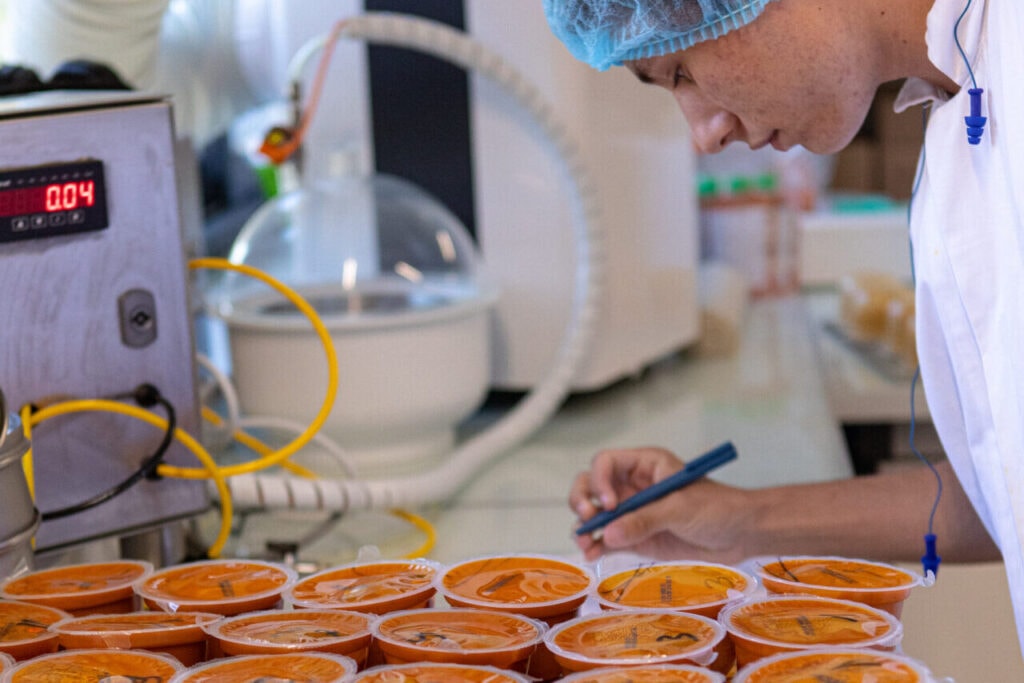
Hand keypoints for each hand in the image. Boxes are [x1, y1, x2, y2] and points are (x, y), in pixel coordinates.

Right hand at [569, 446, 755, 562]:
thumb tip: (608, 533)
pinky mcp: (636, 537)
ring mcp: (632, 512)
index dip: (600, 480)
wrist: (741, 534)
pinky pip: (607, 539)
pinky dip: (596, 546)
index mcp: (644, 465)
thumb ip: (645, 519)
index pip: (606, 462)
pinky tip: (591, 554)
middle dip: (583, 500)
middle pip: (592, 485)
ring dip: (585, 526)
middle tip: (587, 519)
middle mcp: (632, 486)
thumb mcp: (681, 508)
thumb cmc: (717, 508)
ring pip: (595, 514)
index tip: (610, 503)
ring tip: (584, 543)